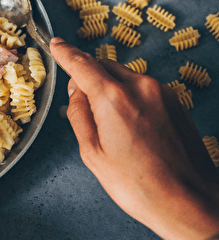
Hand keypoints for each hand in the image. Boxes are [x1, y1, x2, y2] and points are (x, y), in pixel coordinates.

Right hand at [49, 37, 218, 239]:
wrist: (188, 200)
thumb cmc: (138, 183)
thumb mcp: (92, 153)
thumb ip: (78, 115)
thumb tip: (75, 92)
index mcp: (113, 99)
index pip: (82, 65)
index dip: (65, 53)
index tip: (56, 44)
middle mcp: (139, 87)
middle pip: (104, 66)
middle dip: (89, 76)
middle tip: (82, 101)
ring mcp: (161, 92)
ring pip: (124, 75)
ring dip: (110, 87)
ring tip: (112, 124)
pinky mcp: (175, 100)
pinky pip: (143, 86)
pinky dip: (129, 95)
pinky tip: (131, 125)